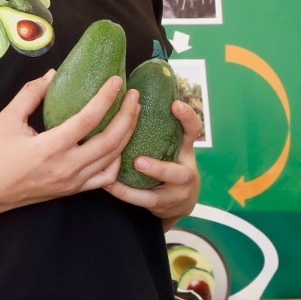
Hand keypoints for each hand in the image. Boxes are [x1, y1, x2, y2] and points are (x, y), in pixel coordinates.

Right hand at [0, 72, 141, 220]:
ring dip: (128, 134)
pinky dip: (118, 160)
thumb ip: (30, 94)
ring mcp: (72, 182)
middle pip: (110, 140)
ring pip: (113, 159)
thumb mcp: (6, 119)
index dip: (106, 98)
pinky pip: (106, 178)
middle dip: (128, 115)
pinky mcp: (73, 191)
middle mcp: (66, 167)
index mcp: (49, 147)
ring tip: (133, 113)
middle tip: (134, 96)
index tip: (116, 81)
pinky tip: (120, 144)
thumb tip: (53, 73)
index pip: (88, 120)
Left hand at [109, 97, 204, 222]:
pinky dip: (123, 193)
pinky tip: (107, 185)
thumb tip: (129, 94)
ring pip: (157, 194)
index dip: (187, 118)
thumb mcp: (170, 144)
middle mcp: (185, 172)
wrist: (178, 199)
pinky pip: (141, 201)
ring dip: (130, 194)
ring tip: (114, 180)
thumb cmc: (167, 161)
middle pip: (177, 173)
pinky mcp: (162, 205)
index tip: (175, 104)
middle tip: (139, 162)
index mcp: (185, 150)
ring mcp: (175, 193)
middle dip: (158, 169)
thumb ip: (157, 126)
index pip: (193, 131)